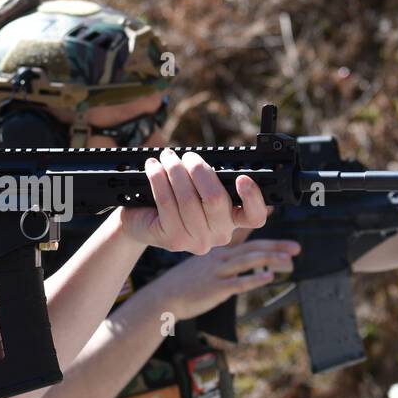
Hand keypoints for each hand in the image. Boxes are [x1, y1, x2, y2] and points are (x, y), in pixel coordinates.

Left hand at [120, 148, 268, 253]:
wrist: (143, 222)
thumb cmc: (176, 198)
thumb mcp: (198, 188)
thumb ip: (210, 178)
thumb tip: (203, 160)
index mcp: (233, 219)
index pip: (254, 216)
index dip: (252, 198)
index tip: (242, 178)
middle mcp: (220, 235)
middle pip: (216, 199)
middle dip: (199, 169)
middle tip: (187, 156)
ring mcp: (197, 241)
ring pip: (188, 199)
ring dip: (175, 171)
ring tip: (166, 157)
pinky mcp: (174, 240)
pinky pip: (167, 203)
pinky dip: (158, 180)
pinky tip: (153, 168)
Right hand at [145, 229, 299, 319]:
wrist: (166, 296)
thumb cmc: (188, 278)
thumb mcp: (207, 259)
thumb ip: (228, 248)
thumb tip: (246, 234)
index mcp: (219, 250)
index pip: (245, 238)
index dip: (263, 232)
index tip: (278, 224)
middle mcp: (220, 257)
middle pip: (251, 249)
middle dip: (275, 247)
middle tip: (296, 248)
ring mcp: (217, 272)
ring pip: (246, 262)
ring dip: (269, 260)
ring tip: (289, 262)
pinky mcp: (215, 289)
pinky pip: (237, 283)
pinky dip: (253, 280)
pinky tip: (268, 278)